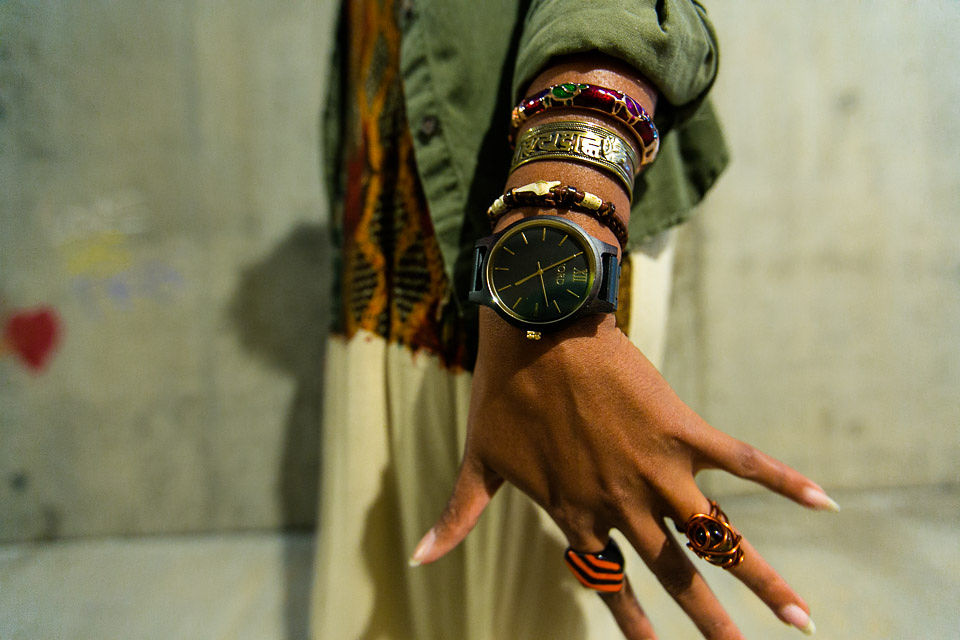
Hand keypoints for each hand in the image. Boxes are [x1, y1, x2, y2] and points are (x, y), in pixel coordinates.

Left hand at [409, 310, 834, 638]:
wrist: (536, 325)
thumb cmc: (502, 393)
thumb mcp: (476, 463)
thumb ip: (456, 517)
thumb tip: (417, 561)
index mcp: (577, 516)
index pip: (613, 588)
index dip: (635, 628)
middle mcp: (623, 504)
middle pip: (678, 578)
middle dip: (713, 626)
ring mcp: (658, 468)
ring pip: (719, 535)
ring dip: (762, 577)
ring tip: (800, 619)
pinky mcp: (682, 428)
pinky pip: (742, 460)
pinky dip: (784, 479)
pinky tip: (825, 502)